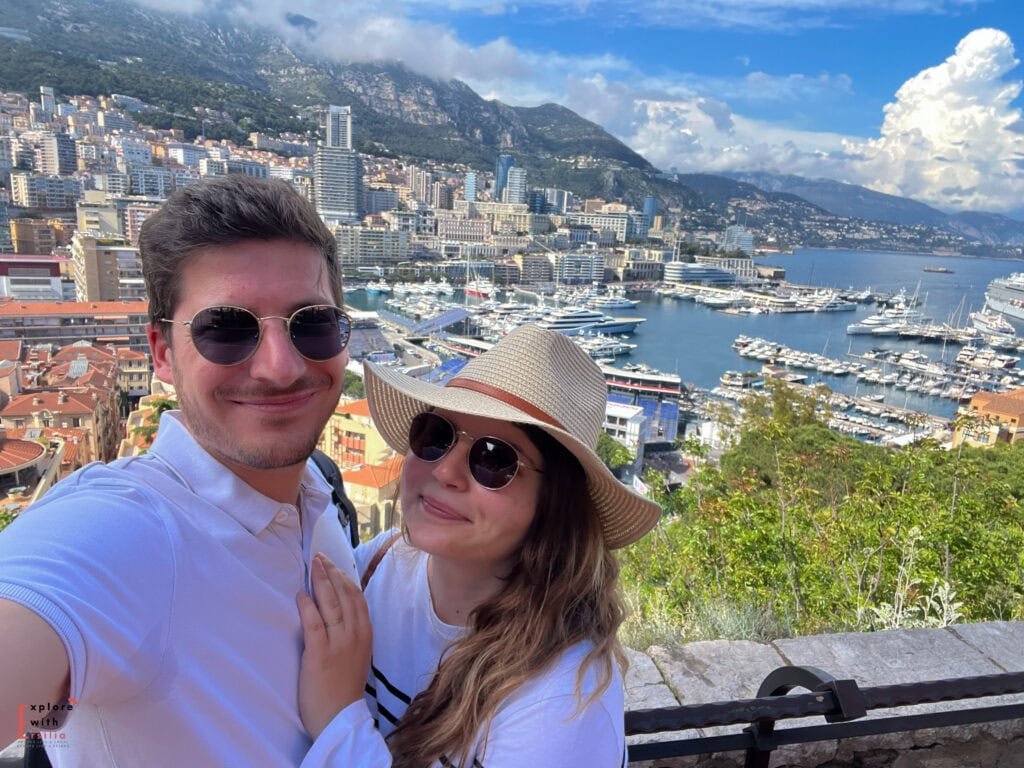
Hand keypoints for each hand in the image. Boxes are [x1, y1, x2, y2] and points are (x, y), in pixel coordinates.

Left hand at [297, 553, 371, 738]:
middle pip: (344, 595)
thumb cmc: (345, 687)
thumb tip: (338, 610)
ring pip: (331, 604)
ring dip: (320, 582)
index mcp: (366, 634)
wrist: (340, 716)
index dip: (344, 577)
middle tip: (319, 558)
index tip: (333, 564)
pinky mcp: (321, 653)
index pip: (357, 597)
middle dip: (331, 573)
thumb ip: (352, 633)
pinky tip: (301, 594)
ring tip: (312, 567)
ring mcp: (339, 643)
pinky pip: (314, 624)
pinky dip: (307, 606)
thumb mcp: (358, 654)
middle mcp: (355, 634)